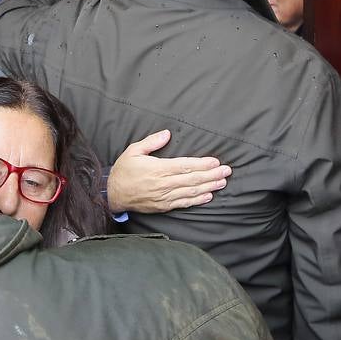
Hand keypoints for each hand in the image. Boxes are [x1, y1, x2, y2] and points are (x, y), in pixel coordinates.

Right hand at [107, 130, 229, 213]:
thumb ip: (151, 142)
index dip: (202, 164)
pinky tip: (208, 196)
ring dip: (208, 187)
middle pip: (192, 179)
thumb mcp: (133, 150)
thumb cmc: (123, 171)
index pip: (185, 166)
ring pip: (191, 192)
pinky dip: (197, 200)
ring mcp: (164, 196)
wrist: (113, 194)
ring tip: (222, 182)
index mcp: (158, 169)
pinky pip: (183, 203)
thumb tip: (168, 133)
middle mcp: (163, 184)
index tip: (215, 161)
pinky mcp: (163, 206)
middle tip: (227, 171)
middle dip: (211, 175)